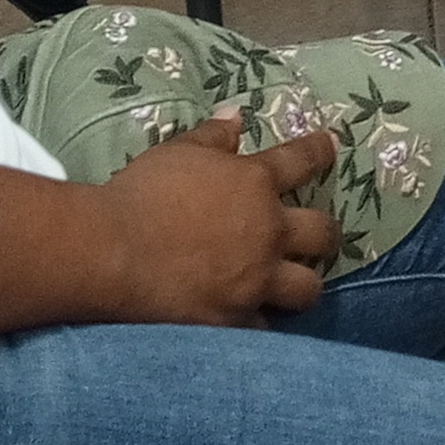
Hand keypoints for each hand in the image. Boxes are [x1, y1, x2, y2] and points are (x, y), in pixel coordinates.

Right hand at [98, 115, 343, 323]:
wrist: (112, 252)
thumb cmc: (141, 193)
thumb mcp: (177, 151)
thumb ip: (213, 136)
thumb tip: (237, 117)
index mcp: (255, 183)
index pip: (302, 160)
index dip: (320, 152)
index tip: (332, 148)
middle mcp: (268, 232)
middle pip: (323, 234)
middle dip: (328, 235)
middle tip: (322, 237)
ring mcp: (256, 280)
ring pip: (307, 288)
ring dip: (304, 284)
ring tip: (295, 284)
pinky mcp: (235, 320)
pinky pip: (264, 328)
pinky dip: (260, 323)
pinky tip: (255, 320)